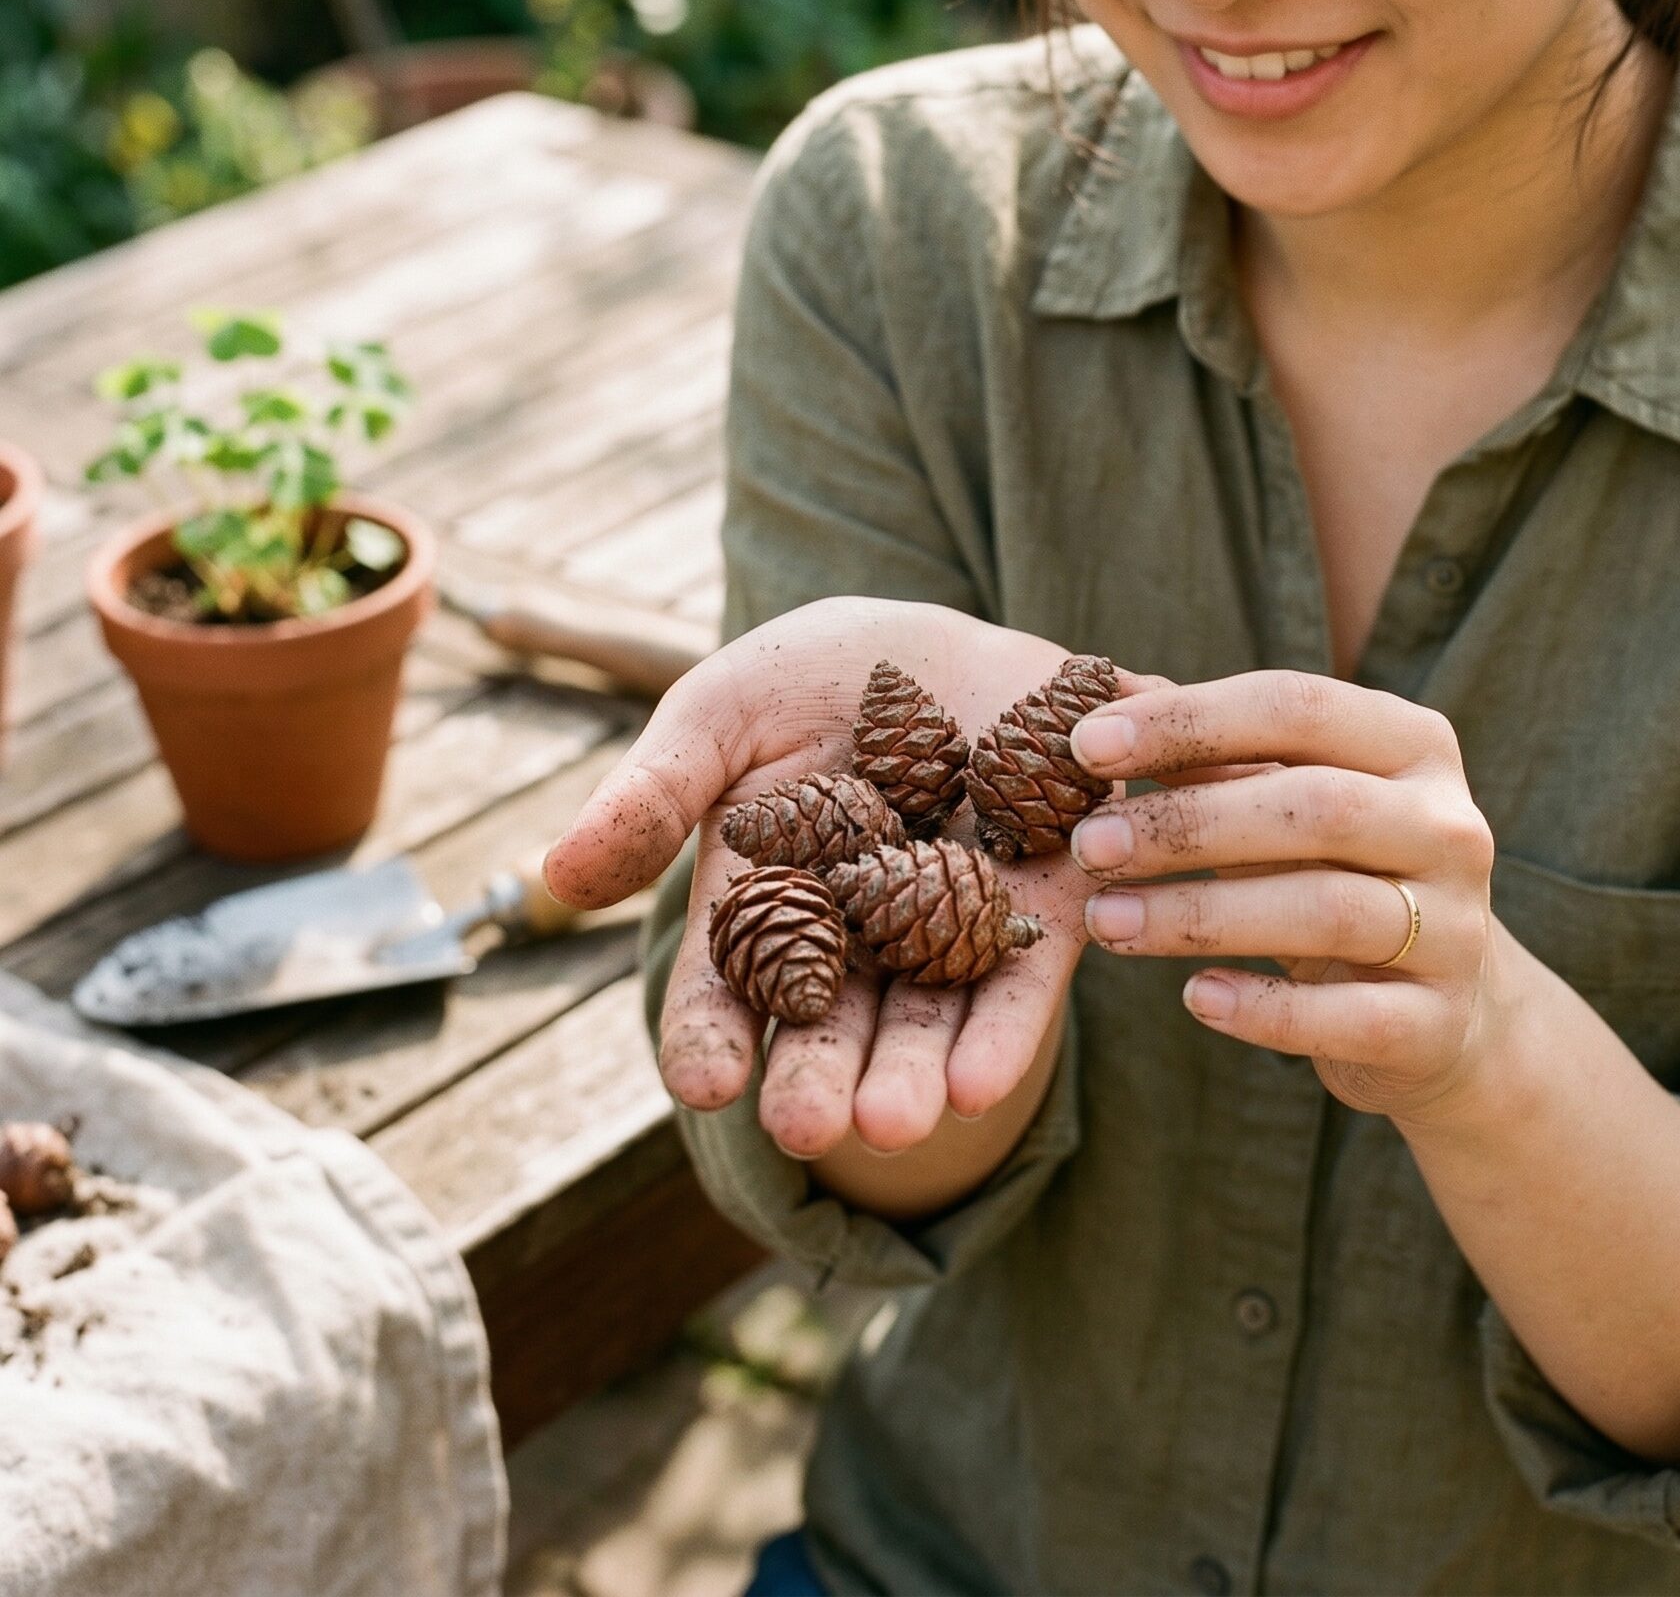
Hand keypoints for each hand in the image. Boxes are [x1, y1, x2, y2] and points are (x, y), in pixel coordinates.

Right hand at [543, 598, 1109, 1157]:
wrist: (950, 635)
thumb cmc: (813, 676)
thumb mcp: (724, 714)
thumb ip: (656, 793)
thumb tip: (557, 872)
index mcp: (765, 903)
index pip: (727, 987)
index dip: (712, 1036)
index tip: (707, 1079)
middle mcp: (854, 936)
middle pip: (832, 1022)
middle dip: (821, 1079)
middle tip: (808, 1130)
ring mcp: (947, 926)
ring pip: (926, 1017)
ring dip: (912, 1075)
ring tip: (902, 1124)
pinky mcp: (1037, 907)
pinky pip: (1019, 977)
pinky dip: (1001, 1030)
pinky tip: (979, 1080)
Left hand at [1064, 671, 1508, 1124]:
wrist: (1444, 1007)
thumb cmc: (1335, 873)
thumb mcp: (1285, 801)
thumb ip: (1209, 752)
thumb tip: (1095, 697)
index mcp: (1412, 745)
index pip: (1296, 707)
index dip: (1188, 720)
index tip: (1085, 746)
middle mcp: (1449, 826)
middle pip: (1314, 807)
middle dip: (1185, 824)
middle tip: (1087, 847)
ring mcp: (1455, 928)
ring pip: (1327, 911)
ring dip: (1199, 915)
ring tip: (1105, 922)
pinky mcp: (1438, 1024)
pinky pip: (1346, 1016)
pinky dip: (1263, 1010)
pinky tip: (1194, 996)